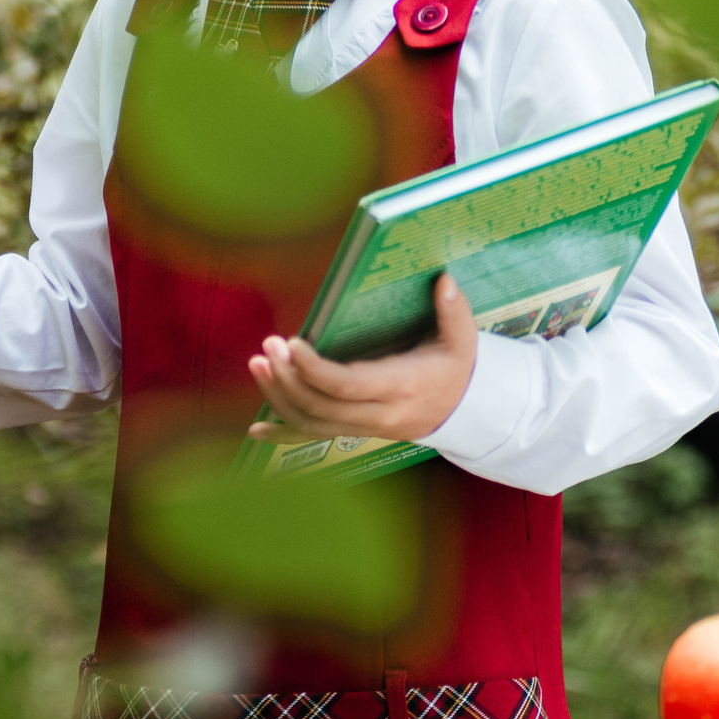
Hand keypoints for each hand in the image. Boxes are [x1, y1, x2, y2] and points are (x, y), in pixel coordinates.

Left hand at [246, 273, 477, 443]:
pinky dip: (282, 434)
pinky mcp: (353, 432)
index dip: (314, 369)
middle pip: (320, 407)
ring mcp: (363, 428)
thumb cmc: (455, 368)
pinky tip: (256, 429)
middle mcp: (378, 415)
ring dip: (278, 397)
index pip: (347, 385)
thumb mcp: (462, 340)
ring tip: (257, 364)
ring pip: (311, 423)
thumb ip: (454, 310)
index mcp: (400, 387)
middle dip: (287, 378)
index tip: (291, 344)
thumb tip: (444, 279)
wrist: (461, 410)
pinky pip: (313, 438)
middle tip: (267, 346)